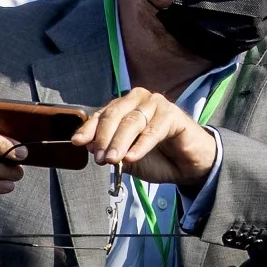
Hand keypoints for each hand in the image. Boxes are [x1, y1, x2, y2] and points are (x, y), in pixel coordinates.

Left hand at [71, 88, 219, 192]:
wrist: (188, 166)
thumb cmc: (157, 158)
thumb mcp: (126, 158)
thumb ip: (110, 151)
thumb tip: (87, 145)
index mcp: (125, 106)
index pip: (102, 114)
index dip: (88, 128)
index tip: (77, 142)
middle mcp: (139, 100)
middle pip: (115, 115)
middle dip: (103, 137)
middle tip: (99, 158)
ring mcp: (157, 104)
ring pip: (132, 121)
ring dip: (119, 142)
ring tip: (111, 160)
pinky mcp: (173, 114)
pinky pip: (153, 129)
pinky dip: (140, 145)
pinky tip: (131, 157)